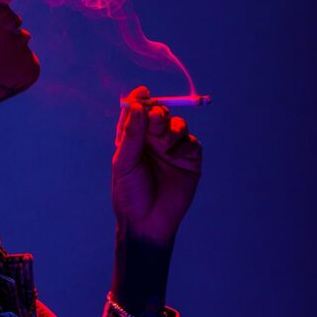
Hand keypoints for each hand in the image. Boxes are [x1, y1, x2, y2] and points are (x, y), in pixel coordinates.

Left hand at [111, 86, 202, 245]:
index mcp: (132, 137)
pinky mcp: (190, 160)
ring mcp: (172, 149)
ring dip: (173, 129)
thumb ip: (131, 134)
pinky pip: (192, 142)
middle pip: (159, 114)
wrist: (147, 222)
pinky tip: (176, 157)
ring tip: (164, 145)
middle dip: (158, 114)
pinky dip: (184, 145)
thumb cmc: (129, 192)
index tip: (143, 93)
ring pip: (179, 124)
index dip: (141, 100)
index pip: (137, 111)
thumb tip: (138, 105)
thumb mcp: (124, 162)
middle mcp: (152, 140)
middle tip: (156, 122)